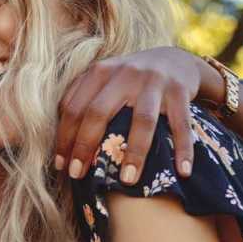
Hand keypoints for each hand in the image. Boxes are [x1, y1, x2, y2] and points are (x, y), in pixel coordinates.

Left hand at [55, 48, 204, 182]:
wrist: (174, 60)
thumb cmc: (129, 80)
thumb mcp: (103, 80)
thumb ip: (81, 99)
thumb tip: (59, 141)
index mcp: (100, 72)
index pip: (74, 107)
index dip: (64, 137)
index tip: (61, 166)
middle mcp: (124, 74)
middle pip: (99, 112)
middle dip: (85, 146)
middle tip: (78, 175)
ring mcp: (154, 81)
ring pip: (142, 121)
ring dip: (134, 154)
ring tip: (126, 181)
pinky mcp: (180, 90)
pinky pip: (181, 124)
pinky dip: (183, 149)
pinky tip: (182, 172)